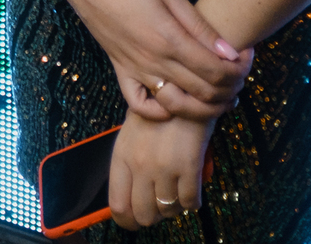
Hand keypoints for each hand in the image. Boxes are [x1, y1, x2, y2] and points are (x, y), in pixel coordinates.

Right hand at [44, 0, 249, 121]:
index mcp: (168, 39)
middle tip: (240, 76)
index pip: (216, 71)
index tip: (249, 57)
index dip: (239, 70)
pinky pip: (140, 105)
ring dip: (205, 109)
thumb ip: (199, 26)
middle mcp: (153, 62)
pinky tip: (176, 103)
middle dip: (230, 90)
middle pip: (203, 93)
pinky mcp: (120, 71)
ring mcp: (135, 70)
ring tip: (221, 97)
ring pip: (177, 106)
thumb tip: (229, 51)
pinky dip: (160, 112)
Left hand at [109, 112, 216, 228]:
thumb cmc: (156, 112)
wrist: (181, 89)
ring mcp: (164, 167)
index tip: (137, 219)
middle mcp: (139, 165)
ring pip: (168, 211)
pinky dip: (192, 201)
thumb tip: (131, 198)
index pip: (118, 206)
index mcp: (121, 156)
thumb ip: (128, 165)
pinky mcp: (188, 166)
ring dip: (174, 207)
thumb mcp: (131, 134)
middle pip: (143, 215)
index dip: (128, 221)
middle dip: (154, 215)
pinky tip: (192, 189)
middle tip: (161, 204)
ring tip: (177, 191)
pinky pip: (190, 202)